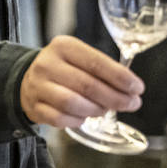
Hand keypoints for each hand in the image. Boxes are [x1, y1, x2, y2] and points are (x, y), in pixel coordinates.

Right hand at [20, 36, 142, 127]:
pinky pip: (60, 119)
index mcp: (63, 46)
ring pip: (73, 103)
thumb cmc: (63, 69)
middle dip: (115, 98)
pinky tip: (84, 117)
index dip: (120, 77)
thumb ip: (103, 69)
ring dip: (96, 110)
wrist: (29, 80)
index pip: (96, 62)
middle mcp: (48, 64)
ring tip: (105, 110)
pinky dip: (77, 121)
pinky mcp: (34, 107)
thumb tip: (131, 89)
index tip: (137, 88)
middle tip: (131, 104)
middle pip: (87, 85)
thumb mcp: (79, 58)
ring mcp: (38, 86)